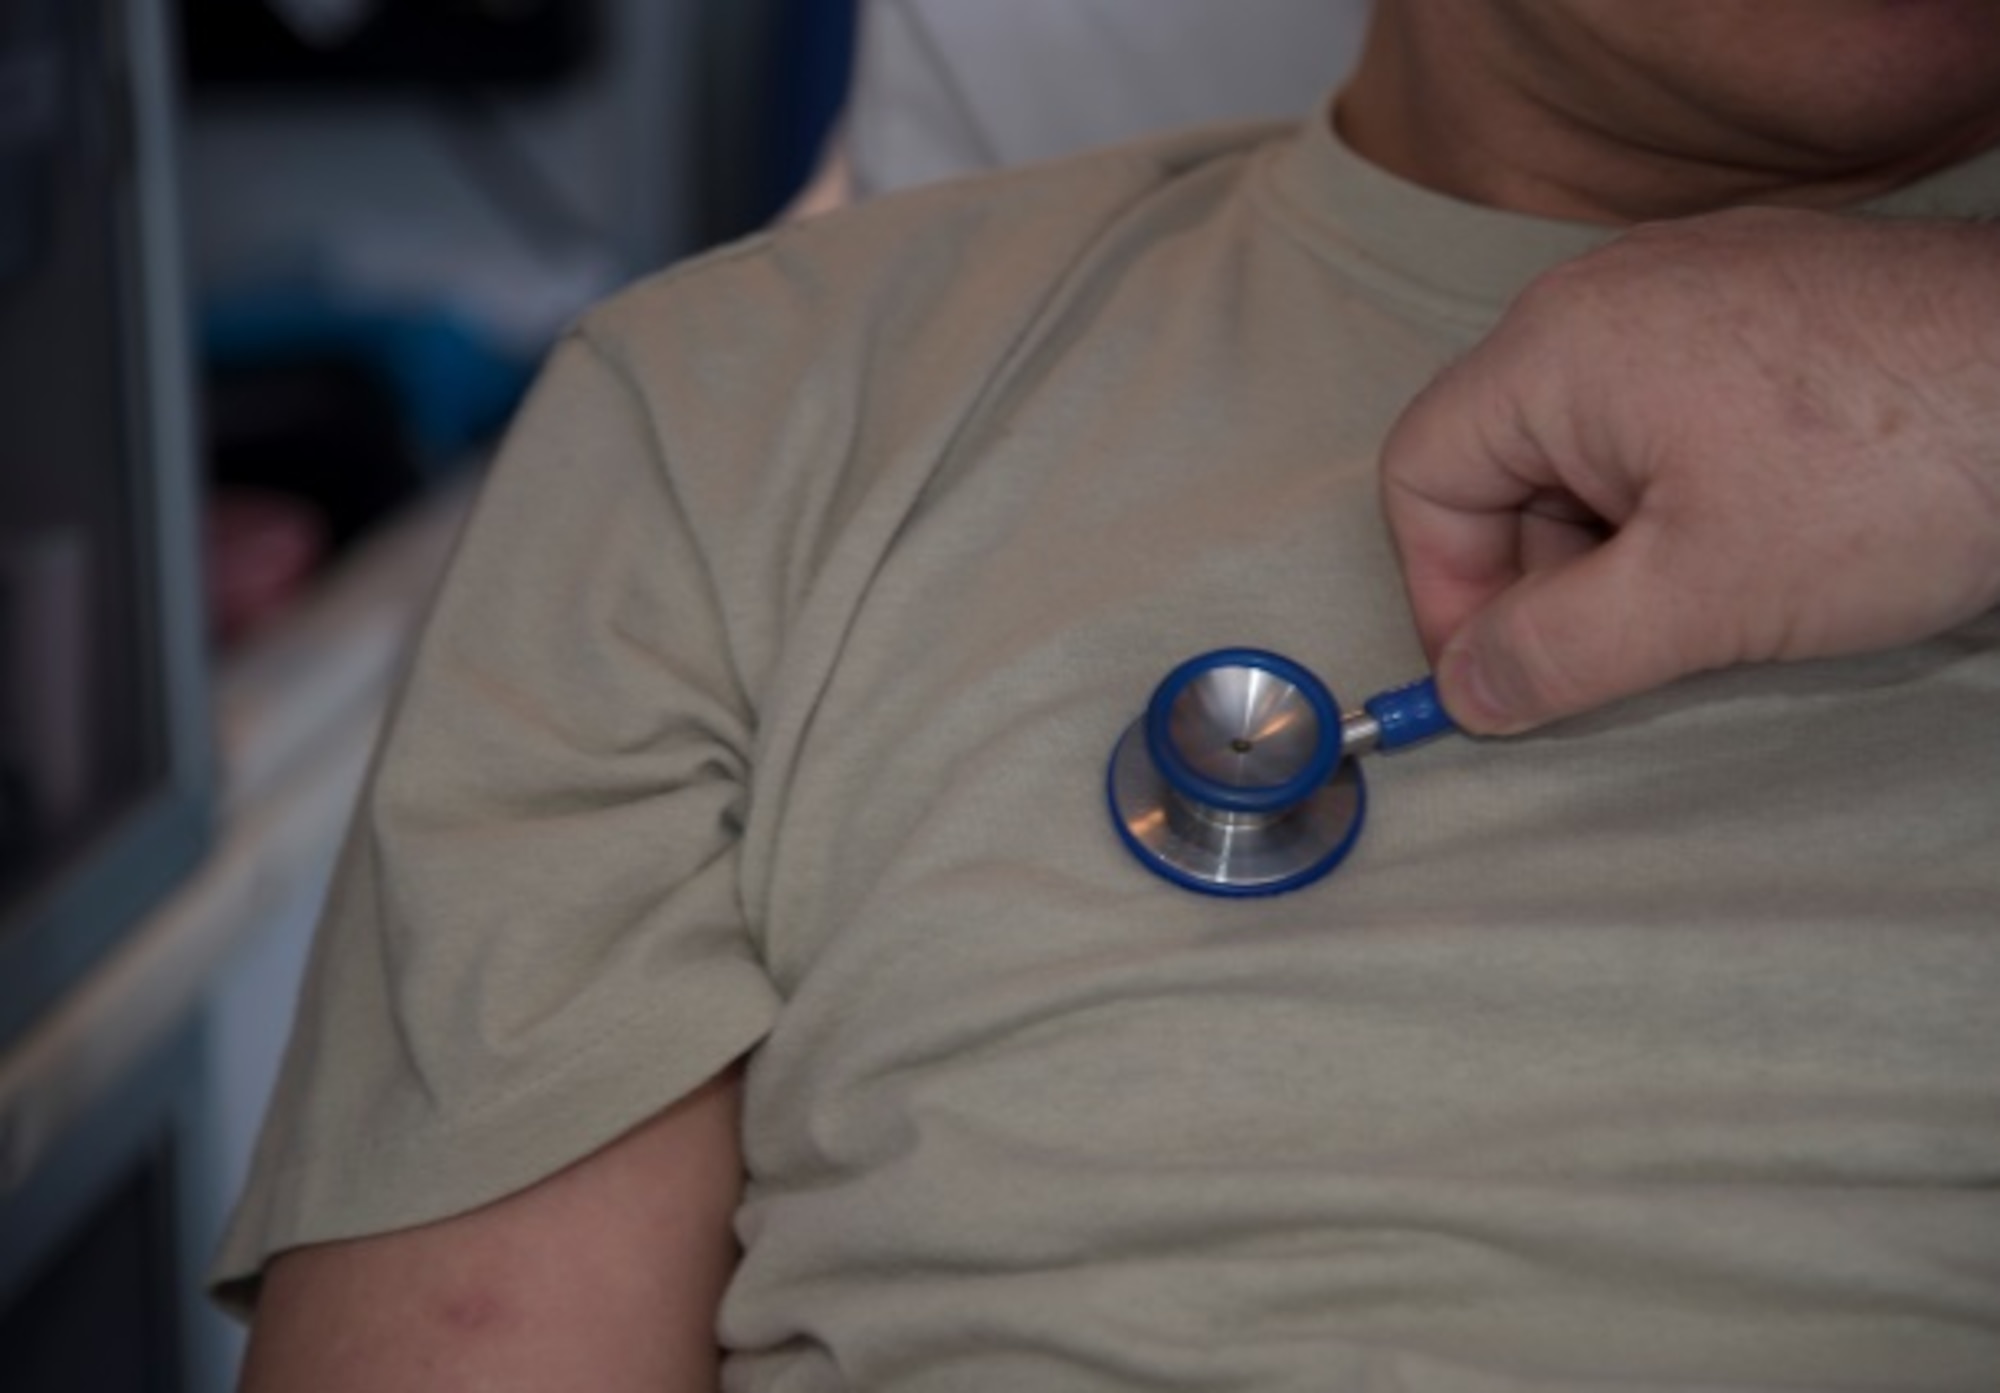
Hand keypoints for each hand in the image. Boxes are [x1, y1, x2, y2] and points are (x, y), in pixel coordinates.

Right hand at [1381, 206, 1999, 734]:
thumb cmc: (1896, 470)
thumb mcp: (1699, 600)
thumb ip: (1556, 654)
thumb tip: (1470, 692)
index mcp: (1556, 348)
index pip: (1421, 475)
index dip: (1444, 593)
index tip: (1505, 676)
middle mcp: (1603, 295)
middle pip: (1502, 459)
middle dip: (1545, 573)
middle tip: (1630, 647)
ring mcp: (1687, 284)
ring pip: (1587, 442)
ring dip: (1619, 539)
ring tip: (1719, 589)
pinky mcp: (1758, 297)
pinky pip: (1662, 408)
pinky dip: (1679, 489)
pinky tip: (1760, 532)